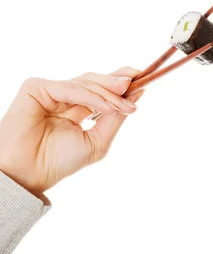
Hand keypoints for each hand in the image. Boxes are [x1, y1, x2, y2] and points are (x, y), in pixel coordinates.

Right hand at [0, 66, 144, 196]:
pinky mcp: (37, 88)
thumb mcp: (97, 141)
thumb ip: (114, 119)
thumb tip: (135, 96)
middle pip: (96, 82)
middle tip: (137, 83)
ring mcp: (50, 92)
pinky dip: (92, 97)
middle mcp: (64, 98)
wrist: (28, 173)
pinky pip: (71, 88)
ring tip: (126, 105)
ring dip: (109, 94)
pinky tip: (108, 107)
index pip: (101, 91)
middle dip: (118, 83)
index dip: (121, 84)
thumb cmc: (57, 162)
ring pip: (86, 83)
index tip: (143, 80)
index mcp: (77, 109)